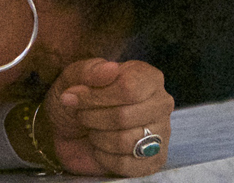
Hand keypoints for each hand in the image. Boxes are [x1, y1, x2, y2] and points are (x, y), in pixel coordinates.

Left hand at [44, 58, 172, 175]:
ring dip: (98, 138)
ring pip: (125, 142)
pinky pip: (126, 164)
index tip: (74, 97)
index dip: (96, 96)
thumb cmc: (79, 100)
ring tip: (93, 130)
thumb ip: (90, 71)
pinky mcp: (154, 160)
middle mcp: (161, 103)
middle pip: (124, 117)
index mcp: (148, 77)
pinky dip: (104, 157)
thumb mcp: (75, 77)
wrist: (72, 132)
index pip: (128, 88)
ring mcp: (161, 133)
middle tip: (82, 115)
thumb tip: (111, 69)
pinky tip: (101, 148)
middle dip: (93, 118)